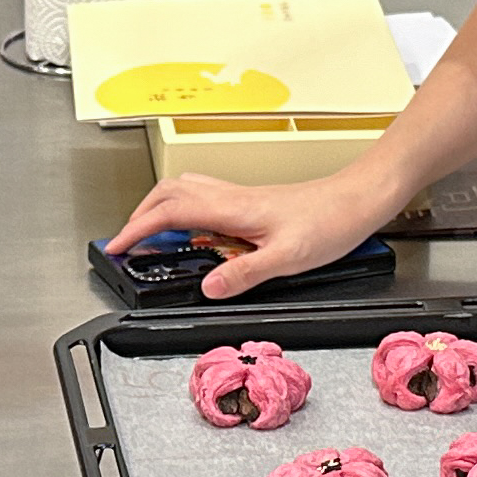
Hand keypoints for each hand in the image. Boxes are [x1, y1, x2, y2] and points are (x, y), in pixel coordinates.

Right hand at [102, 169, 390, 300]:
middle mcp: (233, 197)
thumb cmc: (331, 222)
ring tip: (152, 233)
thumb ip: (244, 272)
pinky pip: (206, 196)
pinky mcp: (254, 201)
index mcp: (233, 209)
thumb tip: (208, 287)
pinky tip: (197, 229)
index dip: (137, 229)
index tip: (116, 247)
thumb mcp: (288, 258)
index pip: (169, 212)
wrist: (359, 199)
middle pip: (168, 193)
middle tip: (127, 241)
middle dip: (139, 214)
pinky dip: (185, 208)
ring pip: (186, 189)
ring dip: (160, 206)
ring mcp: (243, 197)